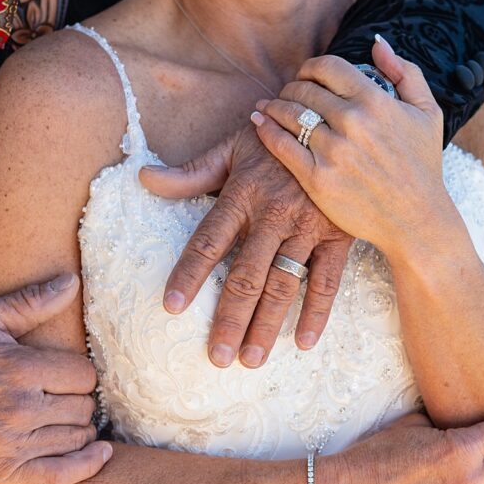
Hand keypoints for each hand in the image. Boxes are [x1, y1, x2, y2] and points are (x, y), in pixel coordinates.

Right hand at [0, 273, 112, 483]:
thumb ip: (30, 301)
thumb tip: (71, 281)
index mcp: (19, 369)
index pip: (84, 375)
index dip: (79, 373)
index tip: (66, 374)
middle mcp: (20, 408)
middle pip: (84, 406)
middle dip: (79, 400)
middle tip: (63, 396)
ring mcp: (14, 443)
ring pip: (78, 437)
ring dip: (80, 428)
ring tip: (65, 418)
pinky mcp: (7, 471)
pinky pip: (62, 473)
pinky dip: (87, 465)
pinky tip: (100, 453)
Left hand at [139, 126, 351, 368]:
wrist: (337, 124)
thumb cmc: (276, 139)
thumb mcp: (233, 148)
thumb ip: (191, 172)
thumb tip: (144, 178)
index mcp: (243, 194)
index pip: (209, 241)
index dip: (189, 274)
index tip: (172, 308)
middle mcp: (275, 214)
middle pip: (247, 275)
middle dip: (230, 319)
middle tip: (217, 356)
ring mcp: (309, 227)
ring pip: (284, 283)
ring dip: (267, 325)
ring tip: (251, 359)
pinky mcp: (339, 235)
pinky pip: (328, 279)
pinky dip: (317, 312)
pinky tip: (303, 342)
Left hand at [251, 37, 462, 260]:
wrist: (416, 220)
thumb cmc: (423, 167)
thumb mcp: (428, 113)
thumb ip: (405, 72)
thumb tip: (377, 44)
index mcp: (376, 101)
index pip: (328, 67)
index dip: (311, 67)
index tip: (307, 75)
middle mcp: (352, 122)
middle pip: (305, 89)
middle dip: (292, 87)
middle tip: (288, 94)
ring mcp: (333, 151)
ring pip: (290, 114)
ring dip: (274, 106)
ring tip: (268, 107)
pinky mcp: (317, 179)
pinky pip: (282, 145)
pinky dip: (266, 129)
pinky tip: (260, 123)